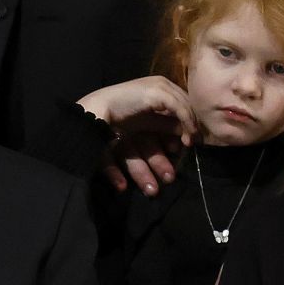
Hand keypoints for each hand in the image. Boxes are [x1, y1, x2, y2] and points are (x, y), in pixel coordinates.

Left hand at [77, 76, 196, 196]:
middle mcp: (132, 124)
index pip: (166, 126)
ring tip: (152, 191)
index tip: (188, 148)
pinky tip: (122, 185)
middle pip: (151, 147)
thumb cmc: (126, 99)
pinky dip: (117, 176)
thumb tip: (193, 131)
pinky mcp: (101, 150)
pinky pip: (111, 165)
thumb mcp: (159, 94)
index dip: (177, 138)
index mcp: (145, 109)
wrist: (90, 111)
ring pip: (135, 161)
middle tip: (169, 178)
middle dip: (161, 164)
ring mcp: (116, 137)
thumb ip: (180, 109)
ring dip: (144, 176)